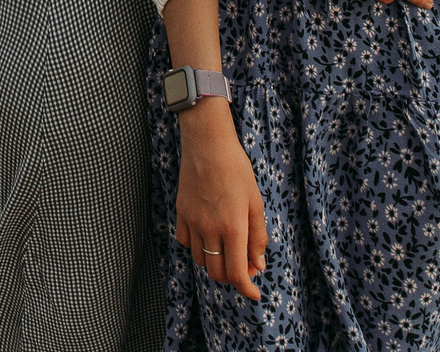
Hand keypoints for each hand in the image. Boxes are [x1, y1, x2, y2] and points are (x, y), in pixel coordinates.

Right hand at [174, 105, 266, 299]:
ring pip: (201, 260)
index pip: (237, 272)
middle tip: (245, 267)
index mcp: (233, 226)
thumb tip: (258, 265)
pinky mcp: (181, 213)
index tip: (255, 294)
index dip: (247, 288)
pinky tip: (208, 236)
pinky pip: (186, 242)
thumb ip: (258, 236)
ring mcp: (192, 221)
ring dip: (216, 263)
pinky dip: (198, 247)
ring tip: (228, 250)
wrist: (207, 144)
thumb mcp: (255, 202)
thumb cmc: (236, 169)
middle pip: (217, 272)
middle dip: (233, 277)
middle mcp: (210, 228)